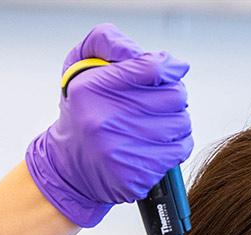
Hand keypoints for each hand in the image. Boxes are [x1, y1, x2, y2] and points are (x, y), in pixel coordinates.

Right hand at [25, 23, 192, 227]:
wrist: (68, 166)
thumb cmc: (82, 112)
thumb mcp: (80, 64)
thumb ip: (110, 42)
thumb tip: (162, 59)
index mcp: (92, 88)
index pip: (151, 67)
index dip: (168, 67)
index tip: (169, 70)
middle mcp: (106, 121)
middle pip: (175, 96)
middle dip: (173, 95)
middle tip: (159, 101)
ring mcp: (121, 151)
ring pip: (181, 124)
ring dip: (176, 120)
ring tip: (158, 122)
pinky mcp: (136, 175)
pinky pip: (178, 151)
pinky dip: (175, 145)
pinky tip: (158, 142)